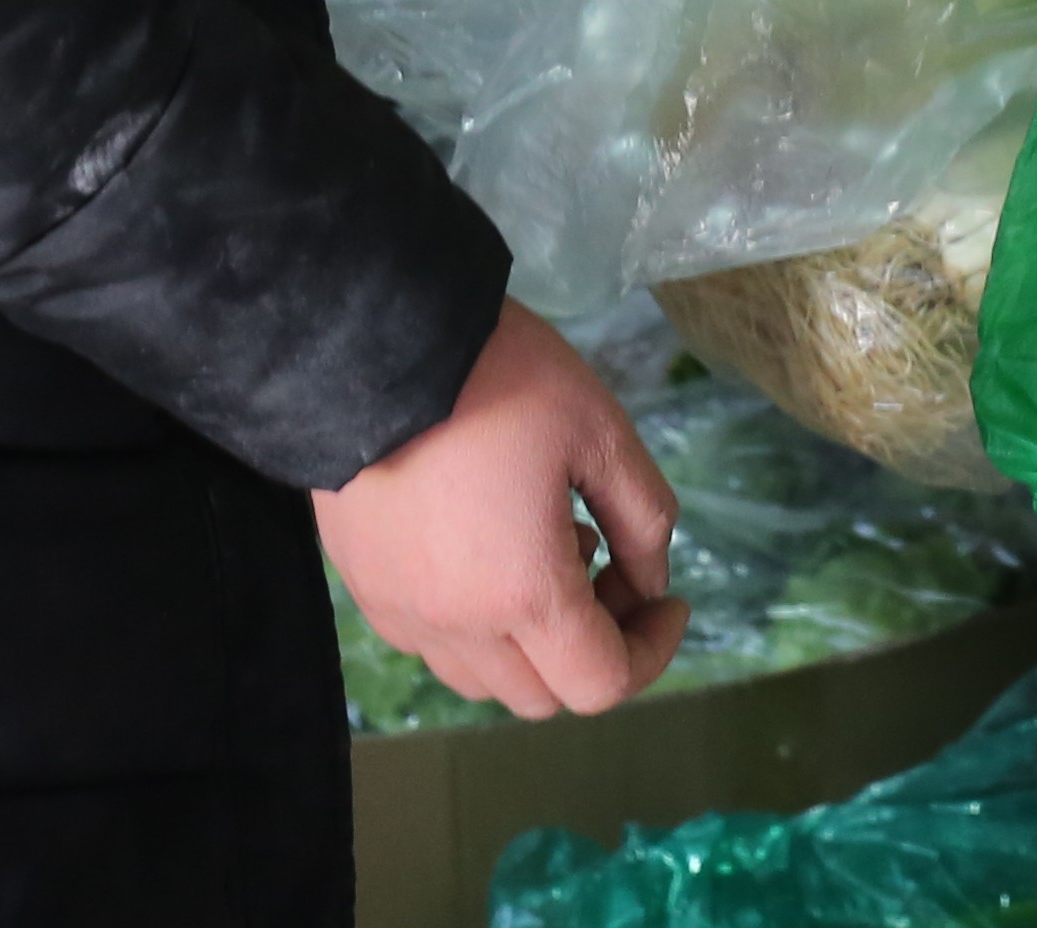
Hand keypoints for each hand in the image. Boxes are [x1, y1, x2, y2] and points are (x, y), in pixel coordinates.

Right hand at [313, 308, 682, 718]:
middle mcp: (457, 627)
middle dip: (592, 648)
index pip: (601, 685)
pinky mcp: (366, 589)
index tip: (670, 600)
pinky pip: (432, 644)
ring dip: (530, 643)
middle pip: (542, 695)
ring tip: (543, 550)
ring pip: (483, 680)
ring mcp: (402, 614)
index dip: (651, 651)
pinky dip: (474, 625)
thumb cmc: (498, 379)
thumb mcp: (600, 430)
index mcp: (524, 594)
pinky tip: (484, 548)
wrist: (370, 342)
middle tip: (608, 566)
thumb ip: (643, 517)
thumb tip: (650, 583)